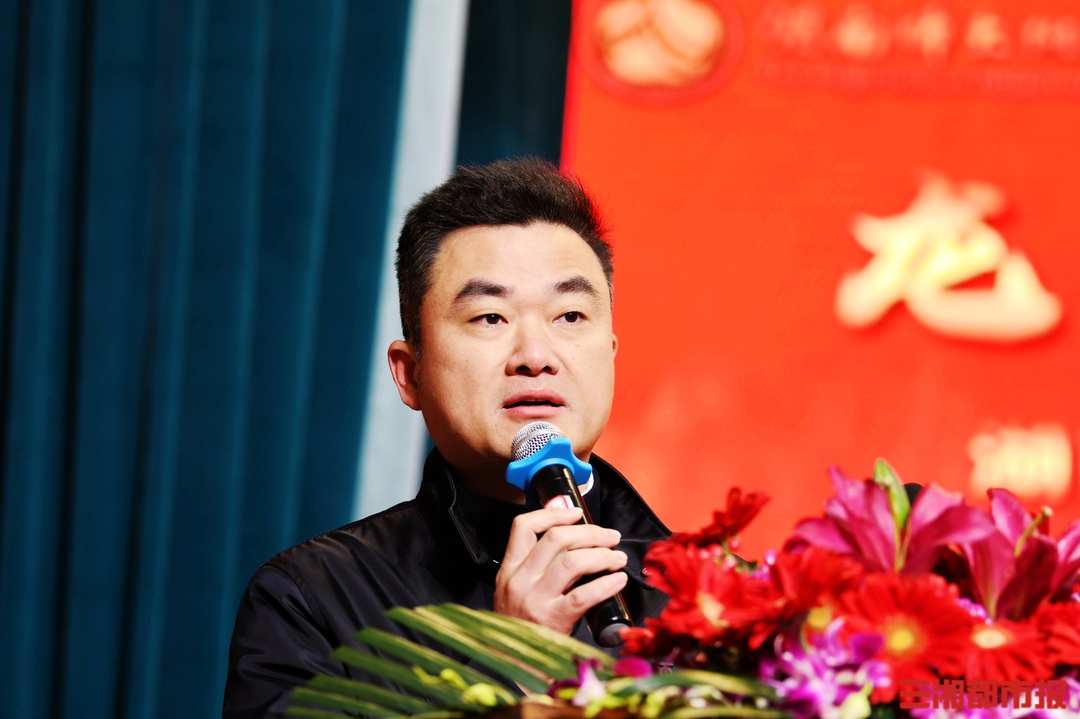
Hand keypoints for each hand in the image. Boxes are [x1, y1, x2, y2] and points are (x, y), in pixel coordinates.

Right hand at [493, 506, 628, 633]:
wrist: (514, 664)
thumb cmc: (522, 625)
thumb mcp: (517, 590)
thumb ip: (536, 566)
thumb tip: (573, 539)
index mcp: (509, 569)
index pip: (523, 527)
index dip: (552, 514)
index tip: (576, 513)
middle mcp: (519, 580)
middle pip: (556, 539)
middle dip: (590, 532)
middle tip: (611, 536)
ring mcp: (535, 600)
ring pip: (572, 562)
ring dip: (602, 554)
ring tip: (618, 557)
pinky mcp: (553, 620)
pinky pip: (584, 595)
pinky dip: (606, 584)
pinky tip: (619, 580)